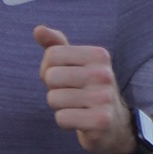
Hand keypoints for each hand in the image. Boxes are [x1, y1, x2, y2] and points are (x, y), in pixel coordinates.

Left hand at [32, 25, 134, 153]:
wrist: (114, 124)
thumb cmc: (88, 88)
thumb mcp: (75, 63)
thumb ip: (56, 45)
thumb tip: (38, 29)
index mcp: (98, 55)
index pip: (52, 55)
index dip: (49, 69)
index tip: (65, 78)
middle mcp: (104, 74)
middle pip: (51, 77)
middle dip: (54, 89)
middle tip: (71, 94)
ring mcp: (104, 98)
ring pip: (53, 99)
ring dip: (59, 106)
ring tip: (77, 107)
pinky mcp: (101, 121)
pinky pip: (61, 118)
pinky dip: (65, 121)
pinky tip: (80, 120)